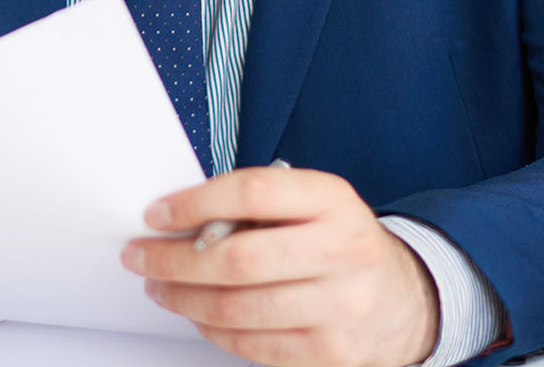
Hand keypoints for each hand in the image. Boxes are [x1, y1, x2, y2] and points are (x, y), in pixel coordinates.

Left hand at [121, 166, 439, 366]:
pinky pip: (252, 345)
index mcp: (334, 201)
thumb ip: (252, 205)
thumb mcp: (309, 203)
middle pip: (238, 260)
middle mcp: (345, 252)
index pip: (252, 192)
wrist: (403, 297)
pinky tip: (198, 313)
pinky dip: (212, 330)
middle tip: (140, 256)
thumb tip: (176, 223)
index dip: (194, 203)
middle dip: (173, 260)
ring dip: (183, 299)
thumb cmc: (335, 241)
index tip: (155, 214)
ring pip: (238, 310)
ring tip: (160, 287)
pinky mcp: (332, 354)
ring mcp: (342, 308)